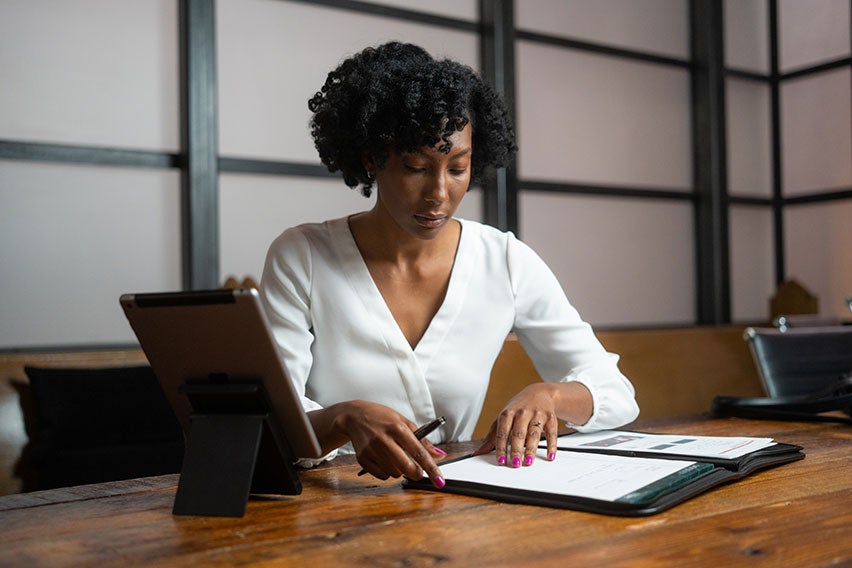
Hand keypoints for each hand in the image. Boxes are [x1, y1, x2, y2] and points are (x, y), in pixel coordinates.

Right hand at [331, 401, 445, 486]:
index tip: (440, 481)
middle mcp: (384, 439)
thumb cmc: (382, 418)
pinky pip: (382, 476)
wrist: (354, 416)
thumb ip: (422, 441)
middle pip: (406, 467)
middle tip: (417, 470)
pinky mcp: (362, 458)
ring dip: (400, 471)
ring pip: (394, 473)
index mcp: (397, 428)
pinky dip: (387, 472)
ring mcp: (371, 450)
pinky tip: (383, 460)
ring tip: (395, 457)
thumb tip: (439, 455)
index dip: (431, 468)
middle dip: (416, 473)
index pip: (419, 452)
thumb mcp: (404, 422)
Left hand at [474, 382, 590, 466]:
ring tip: (528, 462)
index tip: (501, 461)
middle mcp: (522, 413)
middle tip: (515, 464)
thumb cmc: (518, 408)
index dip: (501, 447)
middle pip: (518, 433)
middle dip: (516, 449)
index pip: (503, 432)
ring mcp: (537, 414)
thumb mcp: (504, 417)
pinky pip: (551, 433)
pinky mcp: (550, 418)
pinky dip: (551, 445)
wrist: (539, 393)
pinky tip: (549, 456)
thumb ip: (492, 436)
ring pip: (534, 433)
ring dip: (531, 449)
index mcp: (508, 413)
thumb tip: (479, 452)